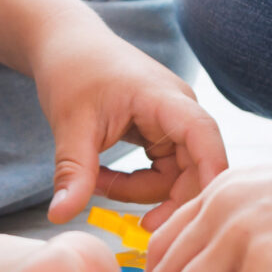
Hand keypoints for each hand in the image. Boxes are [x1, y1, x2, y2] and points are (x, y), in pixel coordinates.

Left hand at [31, 22, 228, 227]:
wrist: (66, 45)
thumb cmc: (72, 70)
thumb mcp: (69, 123)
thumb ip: (73, 171)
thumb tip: (61, 216)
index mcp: (164, 98)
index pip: (202, 135)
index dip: (211, 173)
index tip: (202, 215)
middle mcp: (179, 109)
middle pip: (195, 166)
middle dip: (166, 198)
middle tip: (135, 226)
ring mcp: (172, 121)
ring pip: (177, 175)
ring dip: (140, 190)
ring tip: (97, 181)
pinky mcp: (162, 132)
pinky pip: (163, 170)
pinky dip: (136, 182)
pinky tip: (105, 177)